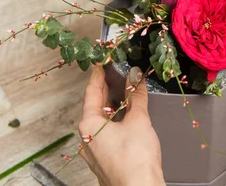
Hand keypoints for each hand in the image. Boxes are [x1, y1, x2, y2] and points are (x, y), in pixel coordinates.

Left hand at [78, 66, 164, 185]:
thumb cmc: (134, 161)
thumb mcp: (138, 120)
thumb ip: (136, 96)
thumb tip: (135, 76)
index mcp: (88, 125)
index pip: (91, 92)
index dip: (98, 75)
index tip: (102, 63)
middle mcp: (87, 138)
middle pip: (95, 106)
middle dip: (106, 90)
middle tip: (113, 74)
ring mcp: (96, 151)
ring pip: (101, 121)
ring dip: (112, 106)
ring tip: (123, 92)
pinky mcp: (106, 160)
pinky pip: (107, 134)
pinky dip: (116, 121)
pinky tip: (127, 118)